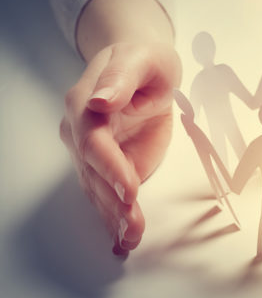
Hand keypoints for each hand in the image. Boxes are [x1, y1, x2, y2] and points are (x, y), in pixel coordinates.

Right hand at [60, 42, 180, 254]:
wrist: (142, 68)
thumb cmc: (144, 60)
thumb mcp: (141, 58)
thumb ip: (121, 77)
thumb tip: (101, 100)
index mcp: (85, 103)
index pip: (93, 141)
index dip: (110, 167)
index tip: (130, 188)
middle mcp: (80, 131)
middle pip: (93, 172)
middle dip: (112, 202)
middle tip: (132, 226)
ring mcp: (91, 151)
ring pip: (98, 189)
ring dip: (113, 217)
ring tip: (129, 239)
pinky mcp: (107, 165)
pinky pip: (106, 193)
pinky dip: (113, 218)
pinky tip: (122, 239)